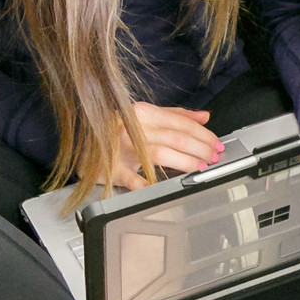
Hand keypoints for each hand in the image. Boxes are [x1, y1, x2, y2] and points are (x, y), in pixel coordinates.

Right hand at [104, 102, 222, 186]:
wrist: (83, 145)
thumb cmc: (116, 130)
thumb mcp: (146, 116)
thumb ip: (176, 115)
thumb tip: (204, 116)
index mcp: (143, 113)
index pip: (180, 122)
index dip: (202, 134)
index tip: (216, 144)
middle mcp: (133, 128)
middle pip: (175, 137)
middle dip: (200, 148)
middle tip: (214, 157)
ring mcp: (122, 149)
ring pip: (161, 153)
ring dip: (185, 161)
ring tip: (201, 167)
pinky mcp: (113, 169)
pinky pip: (134, 178)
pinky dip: (149, 183)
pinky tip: (165, 186)